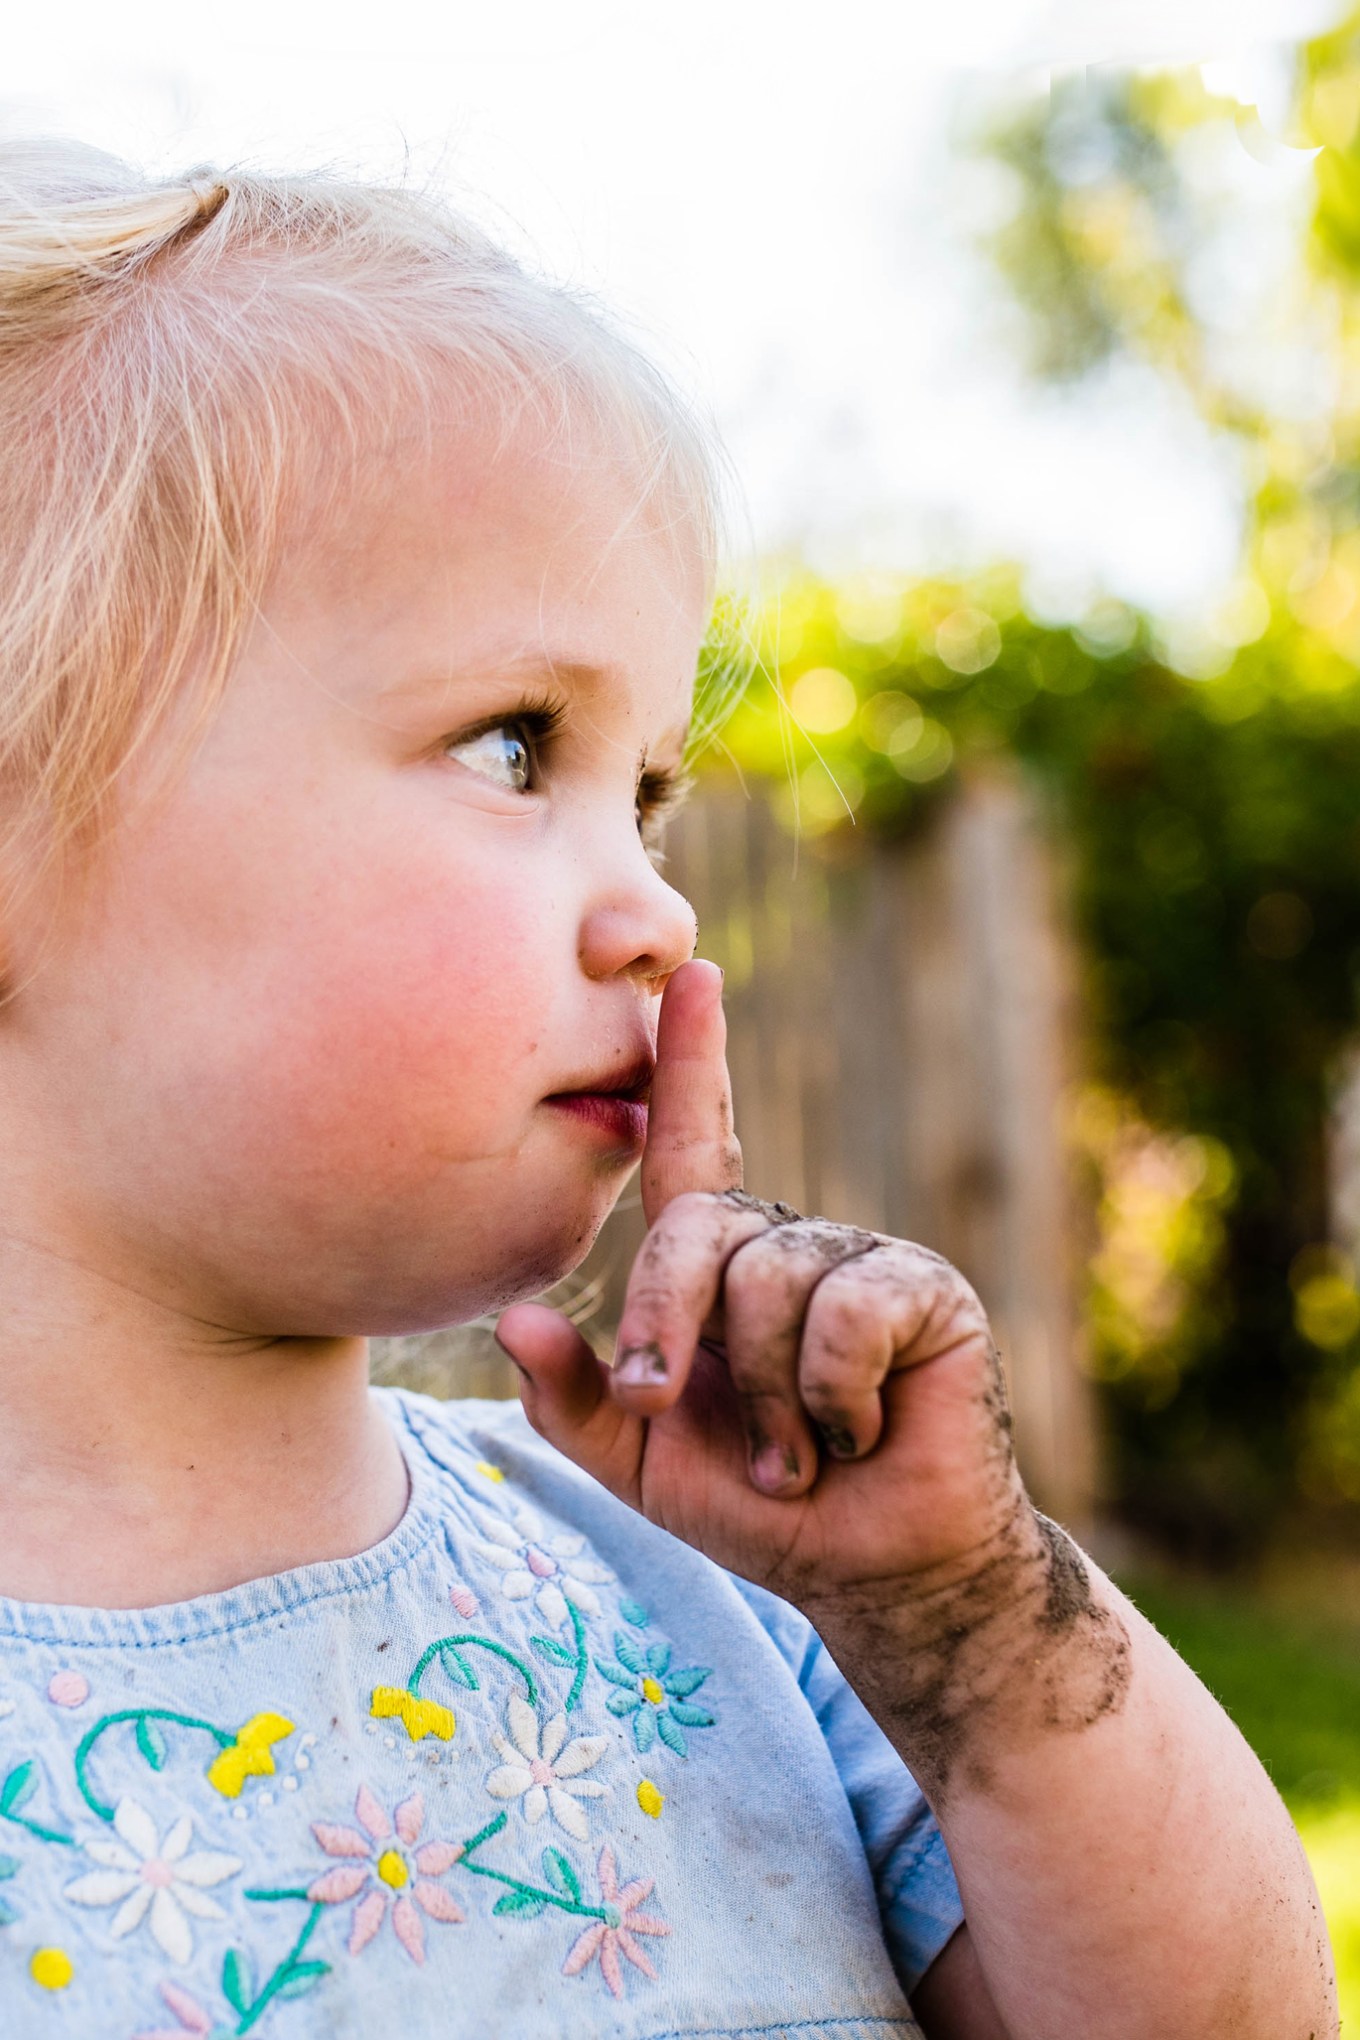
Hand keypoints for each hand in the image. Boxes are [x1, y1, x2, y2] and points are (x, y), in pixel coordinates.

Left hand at [496, 960, 1028, 1619]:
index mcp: (720, 1262)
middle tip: (667, 1409)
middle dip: (666, 1325)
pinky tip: (858, 1432)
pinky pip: (842, 1314)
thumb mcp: (637, 1458)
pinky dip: (830, 1398)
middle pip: (696, 1226)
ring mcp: (858, 1256)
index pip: (696, 1140)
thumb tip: (508, 1321)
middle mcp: (787, 1240)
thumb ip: (572, 1396)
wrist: (870, 1568)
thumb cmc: (757, 1505)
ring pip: (768, 1280)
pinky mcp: (923, 1290)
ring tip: (793, 1450)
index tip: (689, 974)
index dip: (691, 1058)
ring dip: (760, 1398)